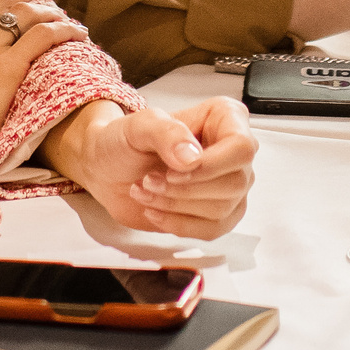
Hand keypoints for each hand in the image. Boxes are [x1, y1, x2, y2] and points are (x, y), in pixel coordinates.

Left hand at [44, 97, 257, 238]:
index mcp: (224, 118)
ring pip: (222, 210)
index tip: (173, 170)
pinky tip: (156, 210)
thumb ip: (165, 132)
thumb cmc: (125, 141)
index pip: (241, 148)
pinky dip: (178, 225)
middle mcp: (233, 152)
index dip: (210, 166)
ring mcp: (230, 184)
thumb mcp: (138, 125)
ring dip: (176, 206)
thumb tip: (192, 158)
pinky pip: (213, 230)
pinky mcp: (218, 213)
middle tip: (151, 179)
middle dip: (185, 189)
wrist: (109, 169)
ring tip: (148, 190)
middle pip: (234, 183)